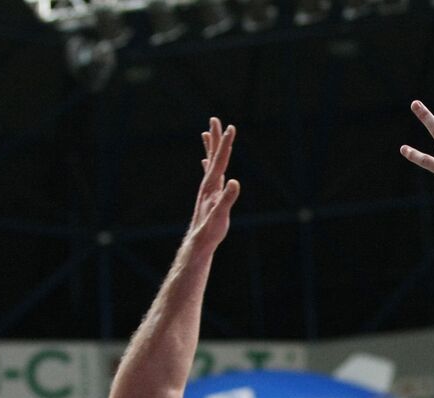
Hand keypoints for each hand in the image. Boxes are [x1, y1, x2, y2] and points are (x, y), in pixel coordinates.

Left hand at [190, 117, 241, 250]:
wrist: (199, 242)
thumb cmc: (210, 231)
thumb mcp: (220, 215)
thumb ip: (227, 198)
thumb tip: (234, 182)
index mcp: (211, 185)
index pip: (220, 160)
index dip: (225, 144)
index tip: (231, 127)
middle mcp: (208, 183)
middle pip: (213, 156)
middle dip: (215, 138)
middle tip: (215, 119)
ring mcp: (208, 189)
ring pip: (210, 163)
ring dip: (211, 148)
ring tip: (207, 133)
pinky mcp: (210, 196)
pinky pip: (211, 175)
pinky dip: (210, 165)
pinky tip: (206, 163)